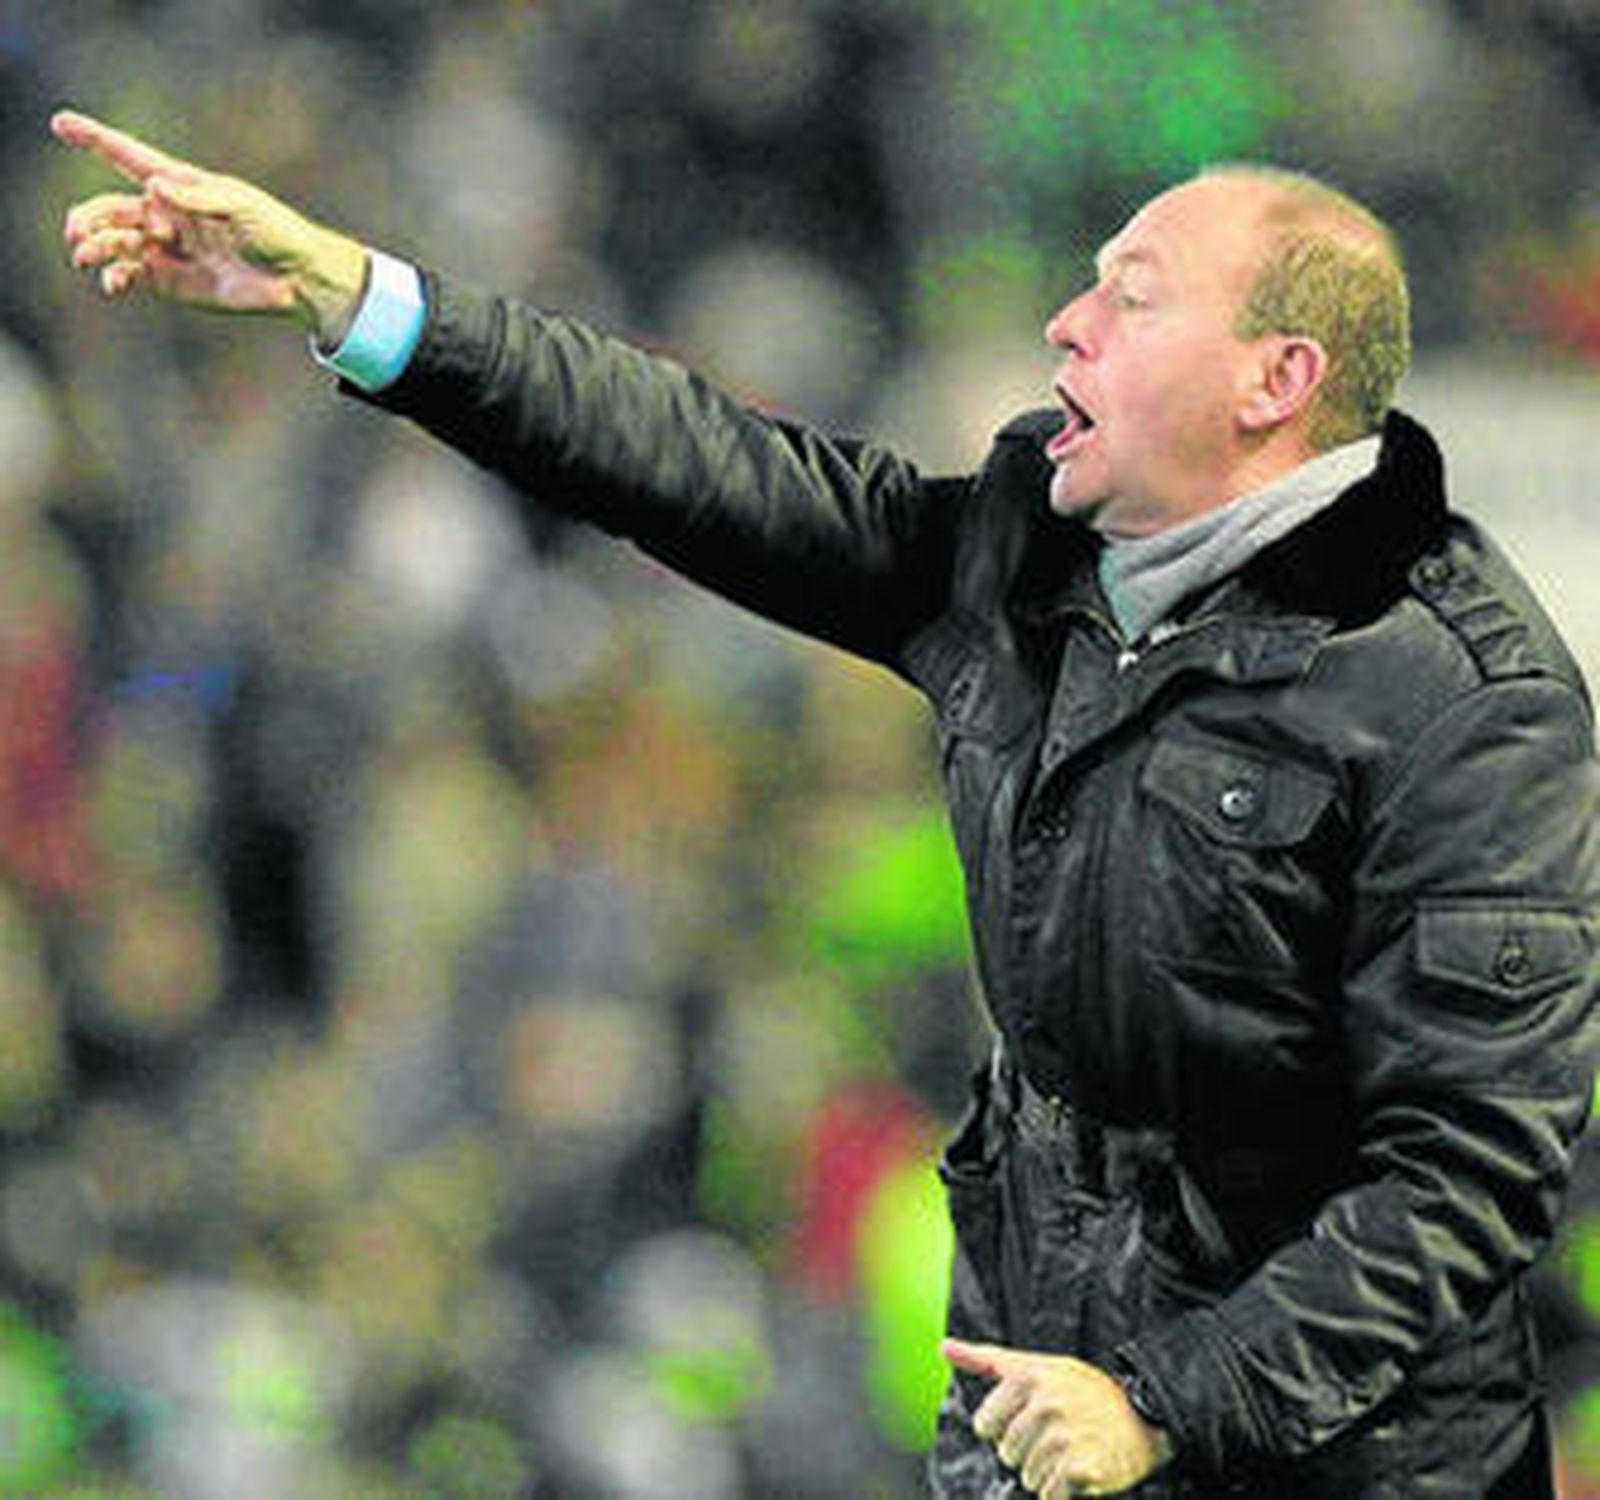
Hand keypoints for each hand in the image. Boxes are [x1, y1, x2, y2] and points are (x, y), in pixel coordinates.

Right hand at [53, 108, 367, 341]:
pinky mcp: (174, 281)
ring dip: (96, 246)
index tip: (60, 124)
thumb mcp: (241, 206)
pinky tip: (115, 282)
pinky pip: (133, 276)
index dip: (95, 139)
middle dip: (89, 216)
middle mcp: (167, 215)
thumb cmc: (276, 231)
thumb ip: (198, 197)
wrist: (297, 279)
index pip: (130, 158)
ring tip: (86, 254)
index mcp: (181, 185)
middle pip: (113, 209)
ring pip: (116, 242)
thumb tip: (154, 187)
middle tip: (77, 231)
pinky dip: (117, 277)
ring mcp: (168, 248)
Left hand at [944, 1338, 1172, 1497]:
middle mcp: (1044, 1402)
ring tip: (1075, 1451)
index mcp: (1027, 1376)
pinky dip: (1065, 1492)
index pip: (985, 1425)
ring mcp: (1063, 1435)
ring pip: (1029, 1477)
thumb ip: (986, 1359)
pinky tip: (1084, 1472)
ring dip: (1049, 1474)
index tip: (1035, 1419)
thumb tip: (944, 1347)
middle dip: (1030, 1453)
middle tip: (1062, 1436)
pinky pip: (1051, 1495)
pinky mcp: (1081, 1467)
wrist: (1145, 1416)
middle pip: (1007, 1454)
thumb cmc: (1084, 1391)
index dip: (1007, 1429)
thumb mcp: (1036, 1365)